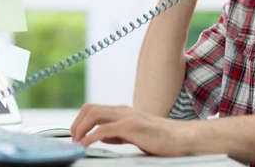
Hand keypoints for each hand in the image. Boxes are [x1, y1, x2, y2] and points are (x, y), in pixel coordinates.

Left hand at [70, 104, 194, 155]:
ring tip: (77, 143)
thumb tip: (101, 137)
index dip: (80, 122)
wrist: (181, 137)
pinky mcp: (131, 127)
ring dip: (80, 128)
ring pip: (93, 114)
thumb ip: (117, 134)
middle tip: (73, 140)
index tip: (76, 136)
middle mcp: (122, 111)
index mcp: (122, 112)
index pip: (94, 109)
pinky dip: (90, 138)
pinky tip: (86, 146)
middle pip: (89, 108)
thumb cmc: (161, 138)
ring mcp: (126, 117)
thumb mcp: (134, 135)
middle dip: (76, 124)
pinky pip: (103, 130)